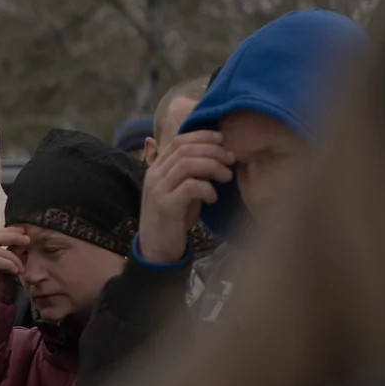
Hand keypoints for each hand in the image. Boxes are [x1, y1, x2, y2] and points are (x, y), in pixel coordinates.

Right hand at [0, 227, 27, 277]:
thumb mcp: (1, 270)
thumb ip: (8, 257)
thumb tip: (20, 246)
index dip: (7, 231)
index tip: (22, 231)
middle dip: (13, 237)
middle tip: (27, 240)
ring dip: (14, 257)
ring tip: (22, 269)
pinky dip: (10, 264)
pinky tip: (16, 271)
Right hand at [136, 130, 234, 263]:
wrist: (157, 249)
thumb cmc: (174, 219)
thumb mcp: (181, 190)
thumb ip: (191, 172)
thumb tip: (215, 154)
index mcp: (157, 169)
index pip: (178, 141)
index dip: (202, 136)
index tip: (222, 140)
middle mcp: (154, 176)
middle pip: (185, 150)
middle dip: (213, 151)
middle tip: (230, 160)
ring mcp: (158, 190)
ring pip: (187, 164)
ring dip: (213, 167)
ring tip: (226, 177)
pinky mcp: (165, 206)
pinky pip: (190, 187)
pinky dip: (207, 189)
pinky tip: (213, 198)